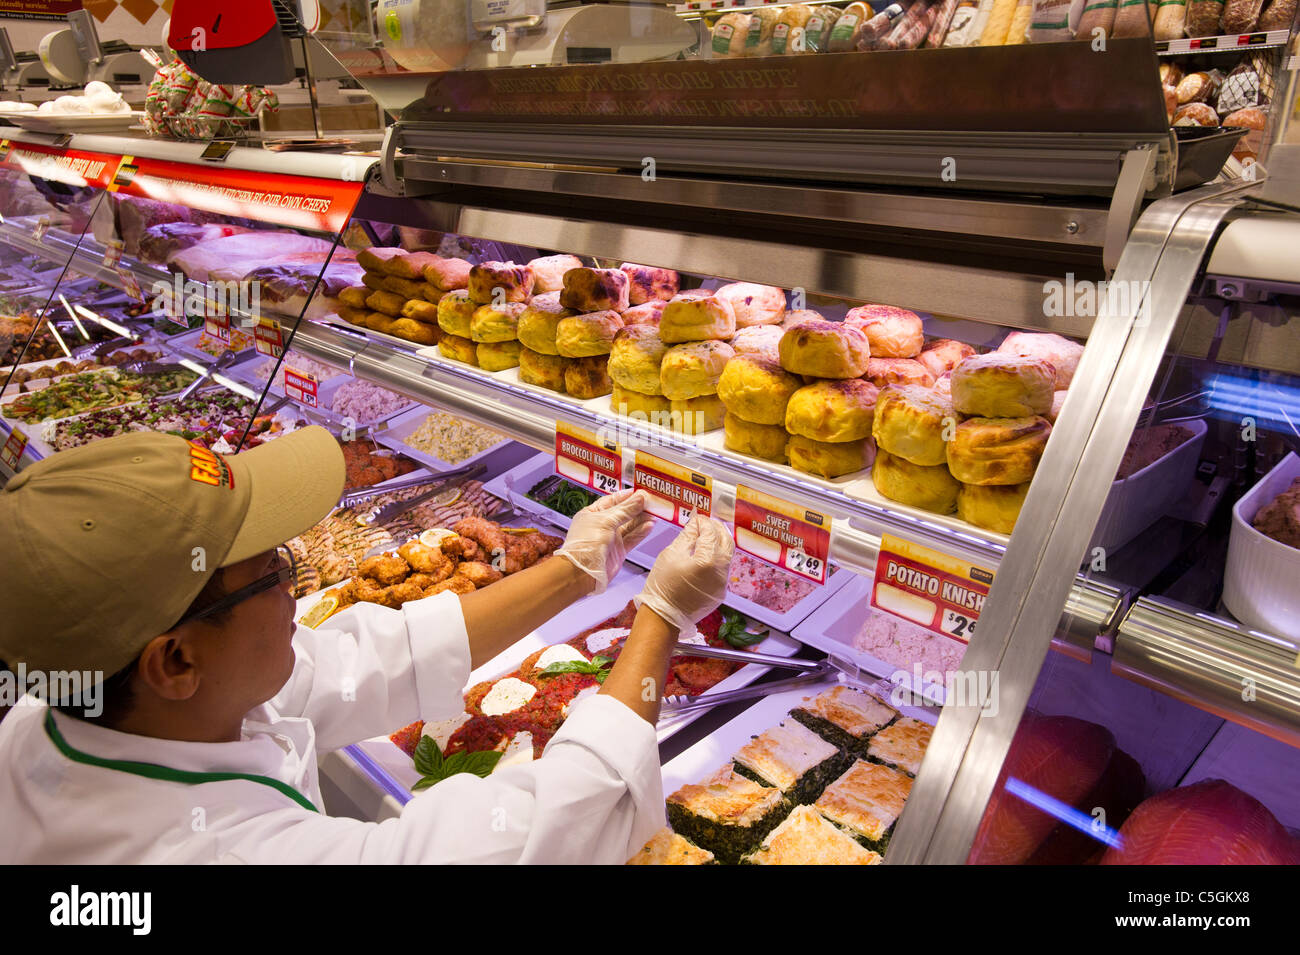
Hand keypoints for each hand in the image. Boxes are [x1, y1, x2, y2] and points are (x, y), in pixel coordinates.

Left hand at [555, 488, 654, 594]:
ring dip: (642, 519)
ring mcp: (611, 539)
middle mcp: (601, 525)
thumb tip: (639, 499)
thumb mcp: (606, 521)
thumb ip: (625, 510)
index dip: (627, 496)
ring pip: (630, 526)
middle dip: (637, 508)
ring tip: (654, 513)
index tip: (641, 493)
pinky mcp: (619, 551)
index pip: (612, 500)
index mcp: (592, 514)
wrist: (582, 572)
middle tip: (651, 502)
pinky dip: (642, 532)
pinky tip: (649, 526)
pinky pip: (633, 538)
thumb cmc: (584, 546)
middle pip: (623, 513)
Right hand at [635, 514, 732, 634]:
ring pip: (728, 555)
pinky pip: (723, 569)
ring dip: (719, 542)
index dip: (703, 522)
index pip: (710, 532)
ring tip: (707, 536)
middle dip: (717, 529)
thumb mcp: (671, 554)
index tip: (697, 518)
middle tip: (706, 523)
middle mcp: (720, 572)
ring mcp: (722, 583)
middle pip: (727, 541)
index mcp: (707, 561)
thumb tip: (695, 523)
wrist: (664, 617)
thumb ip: (687, 536)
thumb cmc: (662, 587)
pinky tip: (706, 554)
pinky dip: (717, 557)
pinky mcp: (721, 592)